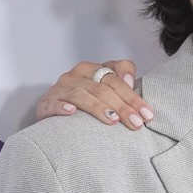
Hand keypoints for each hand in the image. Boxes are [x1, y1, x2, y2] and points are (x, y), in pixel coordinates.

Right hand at [35, 60, 151, 128]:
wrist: (54, 111)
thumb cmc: (87, 100)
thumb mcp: (106, 88)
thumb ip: (122, 80)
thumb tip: (131, 81)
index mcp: (91, 69)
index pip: (116, 78)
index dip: (133, 95)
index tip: (148, 114)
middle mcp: (75, 75)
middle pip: (102, 88)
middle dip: (122, 106)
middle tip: (136, 123)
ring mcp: (59, 89)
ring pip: (81, 94)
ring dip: (98, 107)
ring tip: (113, 120)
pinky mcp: (45, 103)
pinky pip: (52, 104)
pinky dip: (61, 107)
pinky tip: (72, 113)